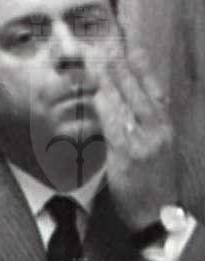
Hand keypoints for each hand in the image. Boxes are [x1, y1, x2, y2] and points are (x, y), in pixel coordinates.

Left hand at [101, 41, 179, 233]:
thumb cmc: (152, 182)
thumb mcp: (156, 151)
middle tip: (104, 44)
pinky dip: (106, 108)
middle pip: (139, 91)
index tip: (131, 47)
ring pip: (126, 104)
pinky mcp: (130, 156)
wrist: (159, 216)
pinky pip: (116, 127)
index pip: (154, 91)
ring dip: (110, 81)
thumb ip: (144, 128)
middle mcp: (159, 131)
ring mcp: (146, 142)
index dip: (143, 69)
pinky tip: (96, 94)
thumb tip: (126, 106)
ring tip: (94, 59)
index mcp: (165, 128)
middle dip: (121, 67)